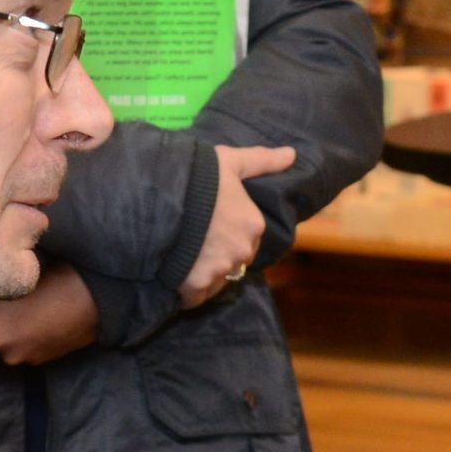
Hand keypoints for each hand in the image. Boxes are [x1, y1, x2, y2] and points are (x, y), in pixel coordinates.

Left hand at [0, 264, 98, 366]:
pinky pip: (27, 342)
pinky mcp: (45, 360)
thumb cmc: (57, 280)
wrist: (99, 298)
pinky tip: (43, 313)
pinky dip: (30, 330)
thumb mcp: (19, 274)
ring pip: (8, 335)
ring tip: (30, 301)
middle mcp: (3, 352)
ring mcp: (26, 359)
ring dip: (13, 321)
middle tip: (11, 289)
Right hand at [177, 144, 297, 306]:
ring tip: (183, 255)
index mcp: (252, 225)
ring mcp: (218, 271)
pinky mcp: (194, 287)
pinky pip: (195, 297)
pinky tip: (175, 273)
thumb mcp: (229, 161)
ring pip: (217, 279)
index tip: (211, 224)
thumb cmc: (196, 177)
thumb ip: (262, 161)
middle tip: (196, 239)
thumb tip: (292, 154)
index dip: (229, 231)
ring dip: (204, 272)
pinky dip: (188, 290)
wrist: (158, 198)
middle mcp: (241, 252)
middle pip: (235, 260)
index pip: (248, 237)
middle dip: (220, 254)